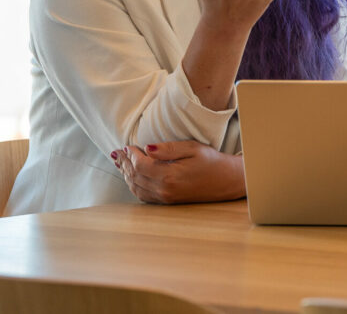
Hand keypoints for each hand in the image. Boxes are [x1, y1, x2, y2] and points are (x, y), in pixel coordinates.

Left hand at [111, 140, 245, 203]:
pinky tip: (132, 177)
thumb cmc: (212, 162)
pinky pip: (144, 196)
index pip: (140, 165)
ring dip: (126, 175)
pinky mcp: (168, 201)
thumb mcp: (192, 148)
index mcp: (169, 176)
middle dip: (125, 164)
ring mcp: (166, 198)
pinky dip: (134, 185)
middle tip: (118, 152)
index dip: (131, 154)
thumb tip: (147, 148)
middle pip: (135, 177)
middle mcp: (165, 190)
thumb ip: (168, 149)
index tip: (128, 145)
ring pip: (137, 188)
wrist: (228, 181)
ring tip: (121, 163)